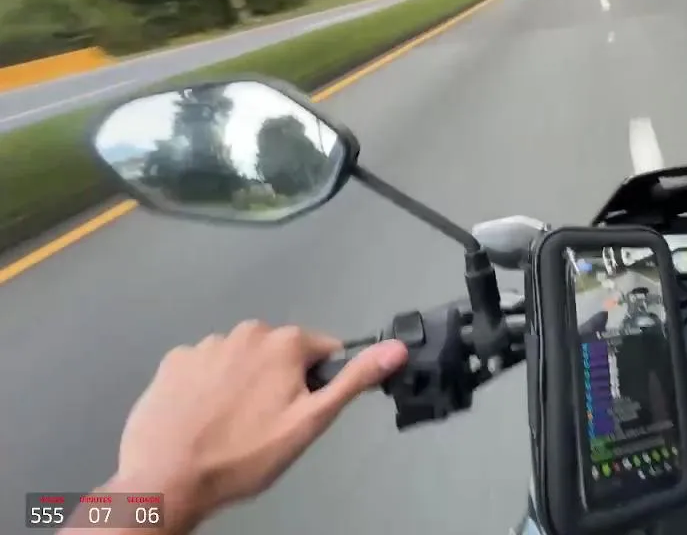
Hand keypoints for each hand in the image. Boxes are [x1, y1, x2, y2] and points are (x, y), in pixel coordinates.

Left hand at [107, 321, 407, 531]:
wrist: (166, 478)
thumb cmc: (245, 455)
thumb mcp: (310, 423)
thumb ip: (353, 381)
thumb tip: (397, 347)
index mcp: (284, 343)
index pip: (324, 351)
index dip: (319, 383)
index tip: (301, 413)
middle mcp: (246, 332)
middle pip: (280, 353)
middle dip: (281, 381)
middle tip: (267, 425)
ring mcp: (204, 345)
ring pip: (241, 359)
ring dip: (244, 382)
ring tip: (231, 425)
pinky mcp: (172, 362)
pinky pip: (204, 367)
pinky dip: (208, 386)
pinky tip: (202, 417)